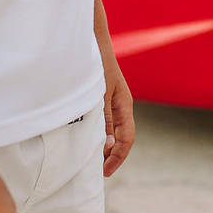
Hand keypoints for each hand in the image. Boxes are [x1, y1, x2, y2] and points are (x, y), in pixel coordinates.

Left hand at [101, 45, 134, 177]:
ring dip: (103, 145)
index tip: (104, 172)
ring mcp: (112, 101)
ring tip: (89, 158)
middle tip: (96, 170)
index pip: (127, 138)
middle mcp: (121, 105)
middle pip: (121, 137)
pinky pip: (103, 121)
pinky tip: (84, 137)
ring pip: (112, 130)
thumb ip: (104, 119)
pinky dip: (97, 134)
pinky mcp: (101, 97)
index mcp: (124, 105)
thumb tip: (109, 144)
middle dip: (111, 155)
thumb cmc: (95, 65)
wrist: (90, 40)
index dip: (117, 157)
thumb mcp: (98, 94)